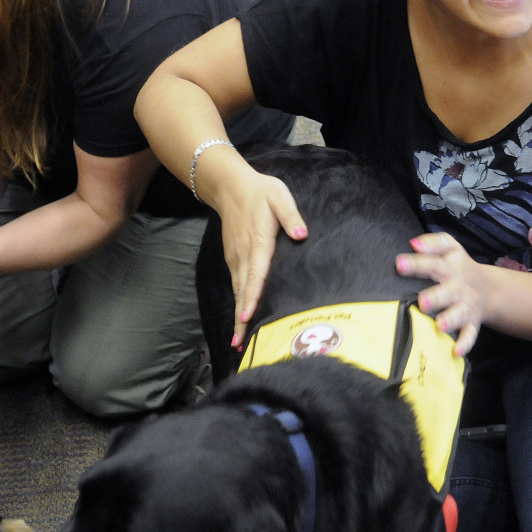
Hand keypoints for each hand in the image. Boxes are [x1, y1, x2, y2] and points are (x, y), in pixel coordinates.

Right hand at [219, 171, 306, 346]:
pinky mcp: (233, 258)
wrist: (230, 187)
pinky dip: (236, 304)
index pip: (255, 274)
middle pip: (242, 291)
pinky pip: (236, 285)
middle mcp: (244, 255)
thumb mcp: (279, 195)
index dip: (251, 296)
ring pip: (237, 291)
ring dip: (237, 317)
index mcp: (258, 242)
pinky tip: (239, 319)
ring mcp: (236, 258)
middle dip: (241, 319)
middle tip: (241, 345)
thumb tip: (302, 234)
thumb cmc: (260, 192)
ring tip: (238, 341)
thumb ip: (290, 215)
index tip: (247, 317)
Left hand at [395, 231, 482, 356]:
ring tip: (440, 325)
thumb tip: (413, 243)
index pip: (432, 263)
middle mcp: (458, 287)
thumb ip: (433, 242)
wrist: (490, 289)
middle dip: (436, 297)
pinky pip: (470, 334)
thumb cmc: (459, 267)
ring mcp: (466, 306)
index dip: (416, 263)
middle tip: (422, 302)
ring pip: (459, 314)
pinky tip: (456, 351)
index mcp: (451, 267)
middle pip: (447, 291)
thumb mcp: (451, 248)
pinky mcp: (472, 322)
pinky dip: (465, 343)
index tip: (399, 264)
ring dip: (450, 320)